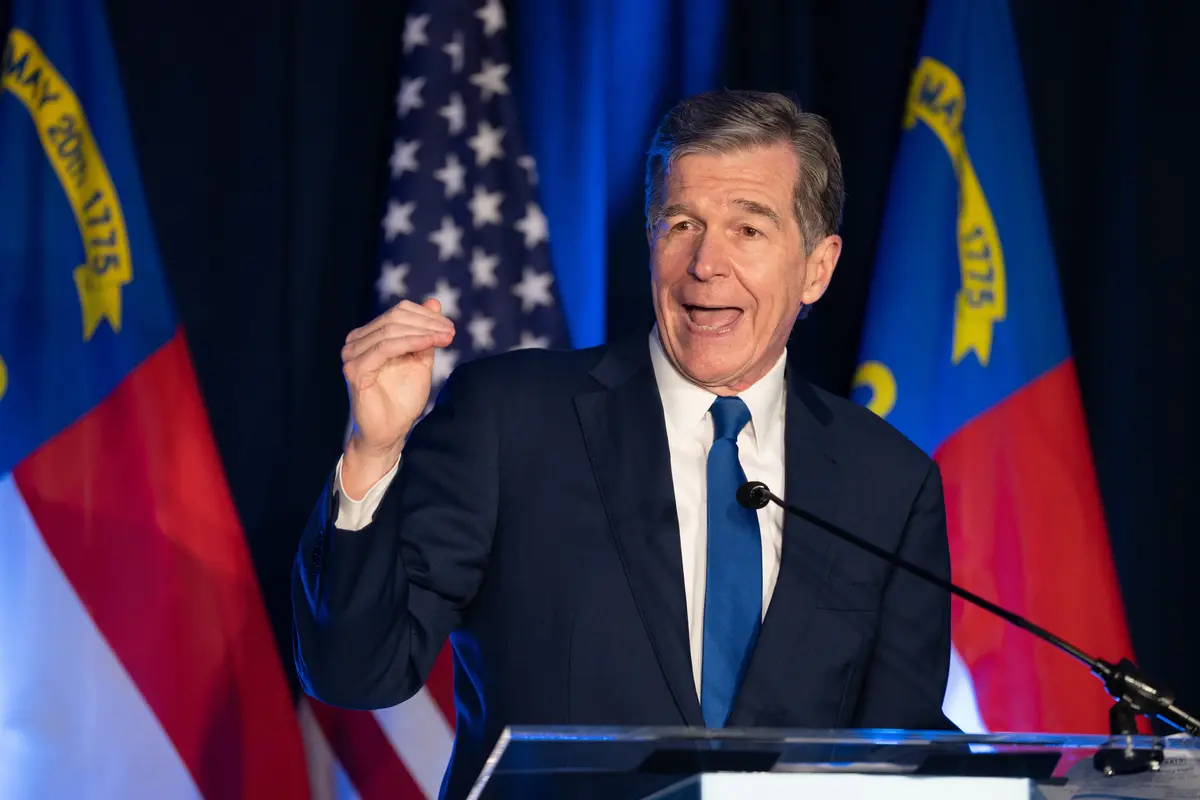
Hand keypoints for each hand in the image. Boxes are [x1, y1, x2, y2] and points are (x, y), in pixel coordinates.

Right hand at [340, 298, 454, 495]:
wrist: (388, 432)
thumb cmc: (401, 398)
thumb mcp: (419, 359)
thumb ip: (424, 333)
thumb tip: (434, 302)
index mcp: (368, 336)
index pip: (398, 312)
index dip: (426, 315)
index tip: (450, 327)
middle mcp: (356, 342)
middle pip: (395, 317)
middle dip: (428, 323)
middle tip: (451, 331)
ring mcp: (353, 355)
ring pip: (391, 330)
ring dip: (423, 331)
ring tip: (446, 337)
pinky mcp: (356, 369)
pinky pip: (386, 347)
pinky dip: (411, 342)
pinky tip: (430, 344)